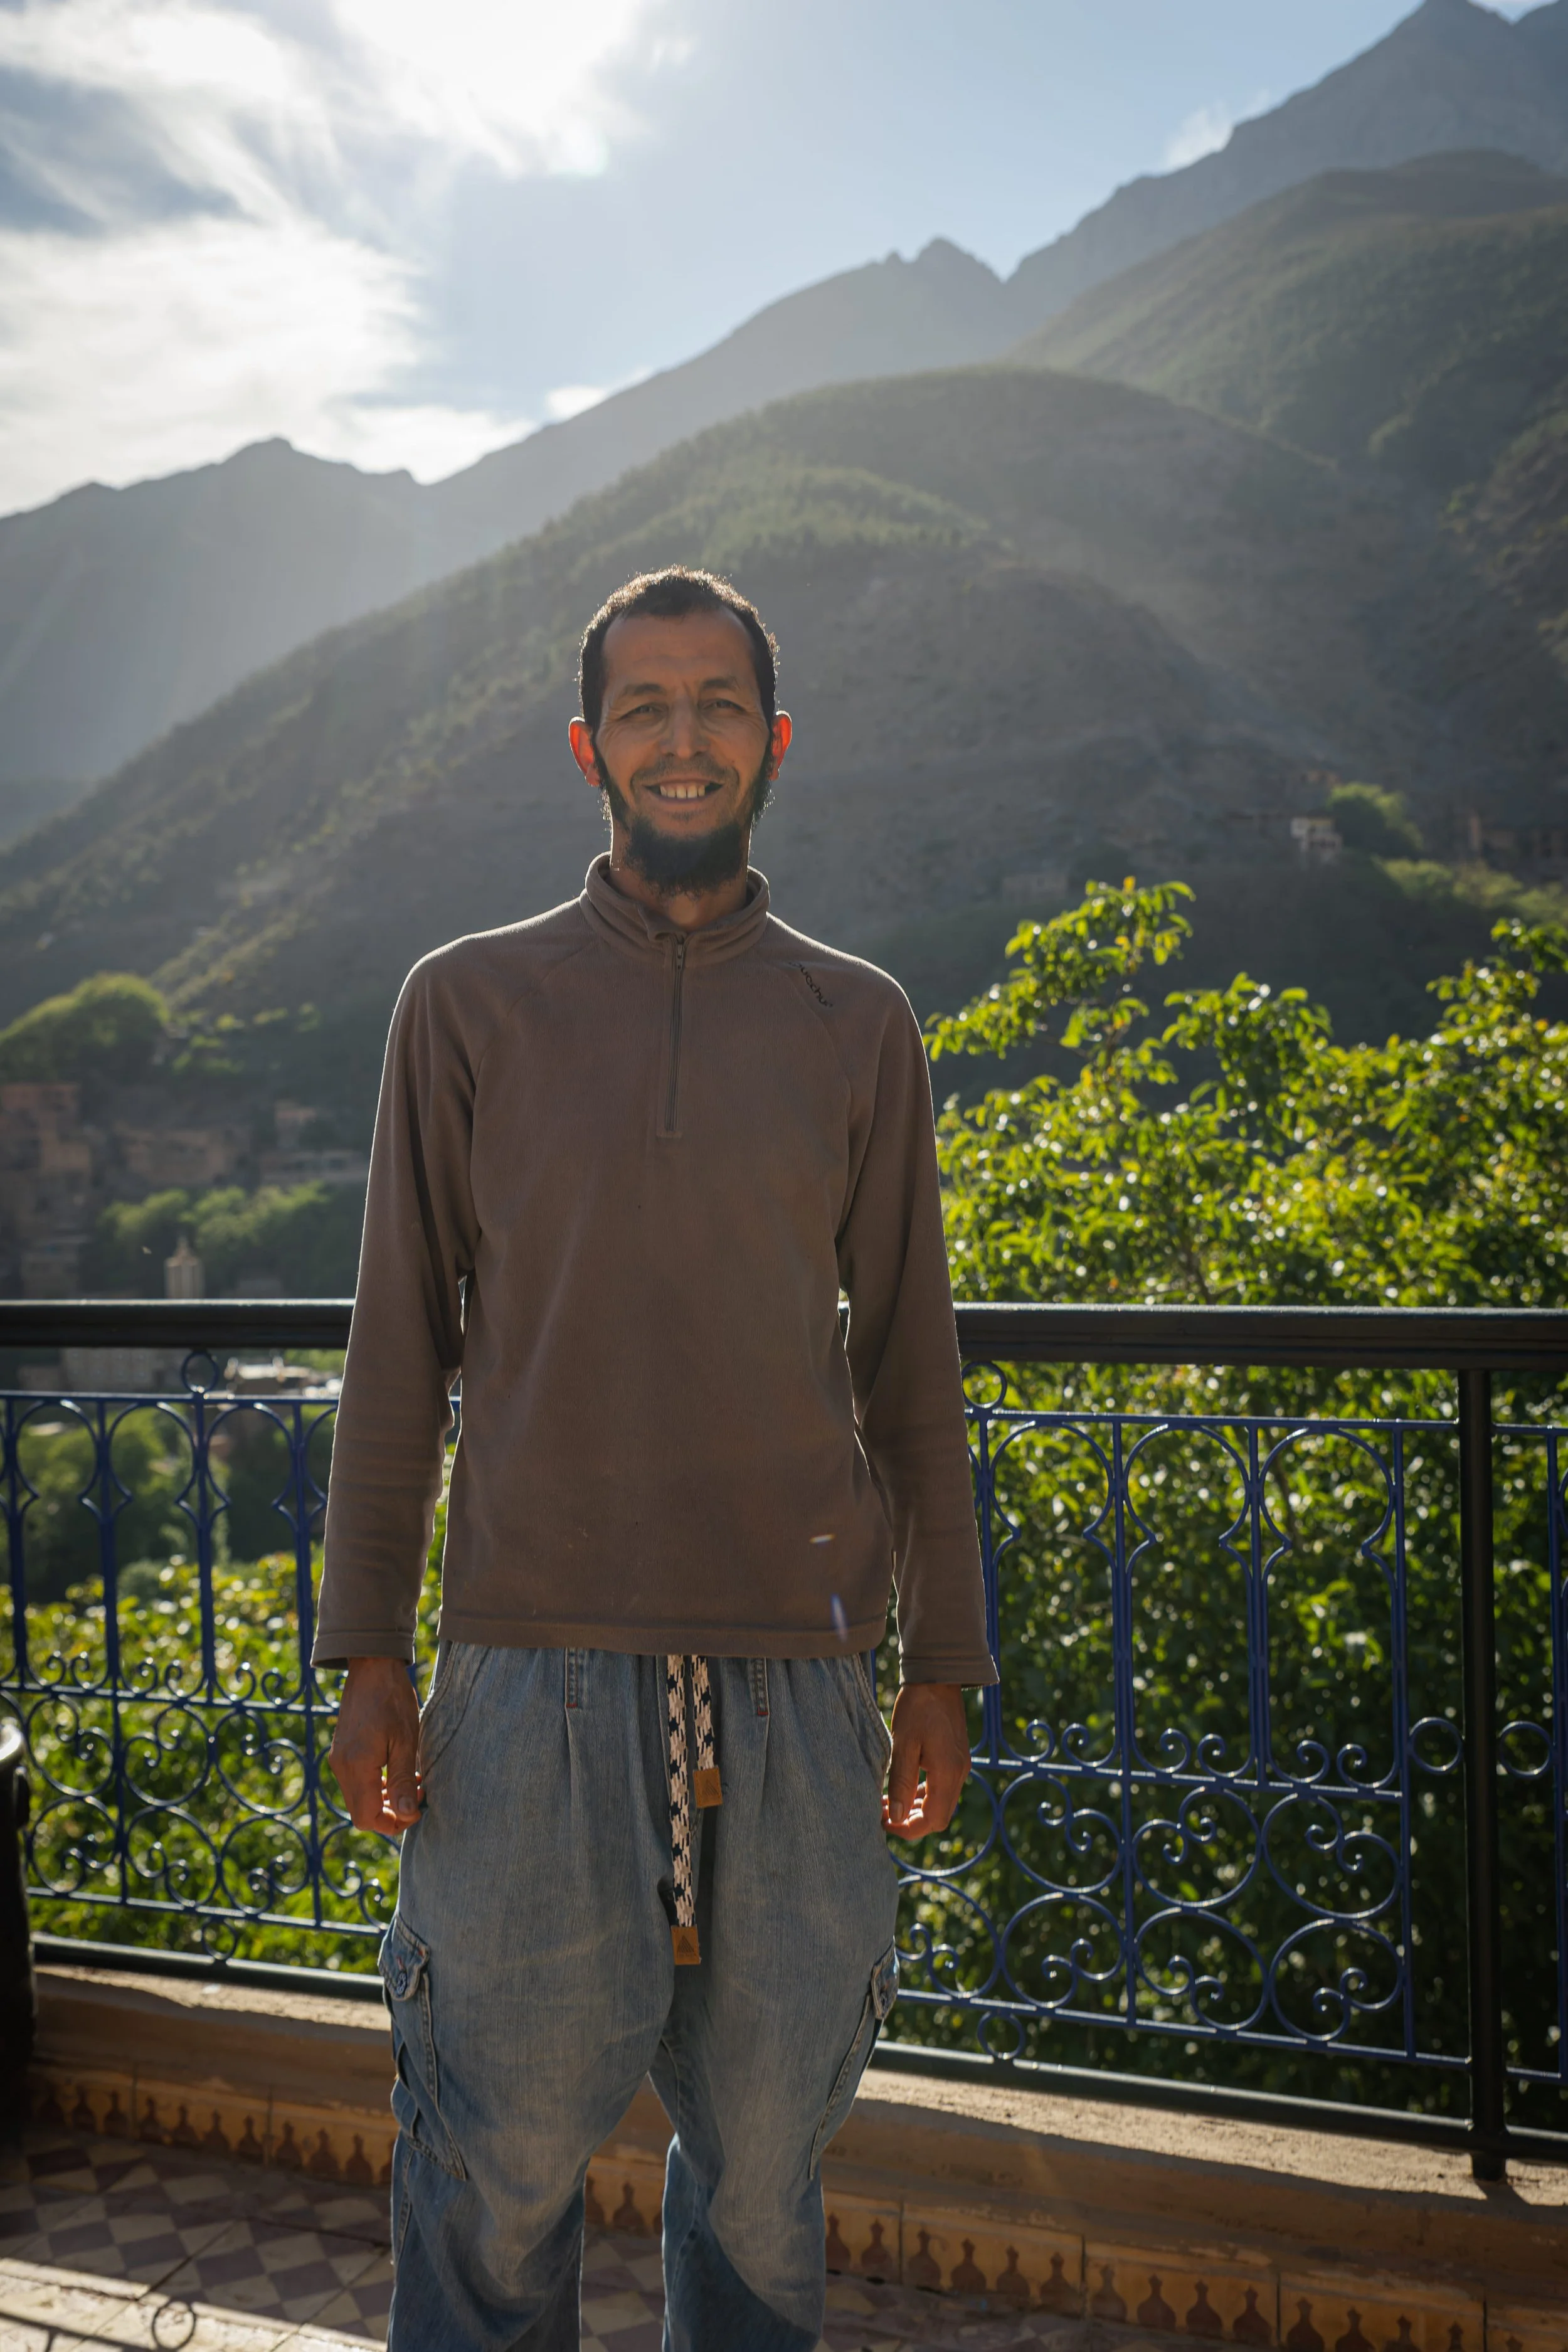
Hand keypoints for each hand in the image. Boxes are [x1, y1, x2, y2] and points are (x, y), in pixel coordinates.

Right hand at [329, 1657, 421, 1836]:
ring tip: (413, 1783)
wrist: (372, 1667)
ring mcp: (339, 1760)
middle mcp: (341, 1768)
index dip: (392, 1824)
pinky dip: (377, 1786)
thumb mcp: (405, 1741)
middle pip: (361, 1812)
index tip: (417, 1810)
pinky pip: (357, 1783)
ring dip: (385, 1800)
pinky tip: (398, 1772)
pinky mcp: (342, 1752)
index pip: (367, 1818)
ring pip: (359, 1799)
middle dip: (390, 1814)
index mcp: (355, 1767)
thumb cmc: (393, 1700)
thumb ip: (403, 1780)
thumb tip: (406, 1815)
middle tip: (418, 1796)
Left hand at [883, 1682, 969, 1839]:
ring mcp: (960, 1765)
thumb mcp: (903, 1744)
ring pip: (940, 1802)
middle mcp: (959, 1773)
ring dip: (914, 1808)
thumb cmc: (918, 1707)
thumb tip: (895, 1817)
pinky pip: (941, 1787)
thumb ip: (900, 1782)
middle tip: (882, 1815)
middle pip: (938, 1816)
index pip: (933, 1819)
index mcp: (948, 1773)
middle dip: (910, 1821)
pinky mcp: (955, 1757)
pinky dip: (922, 1794)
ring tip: (886, 1804)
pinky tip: (902, 1789)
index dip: (908, 1829)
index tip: (884, 1824)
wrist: (938, 1677)